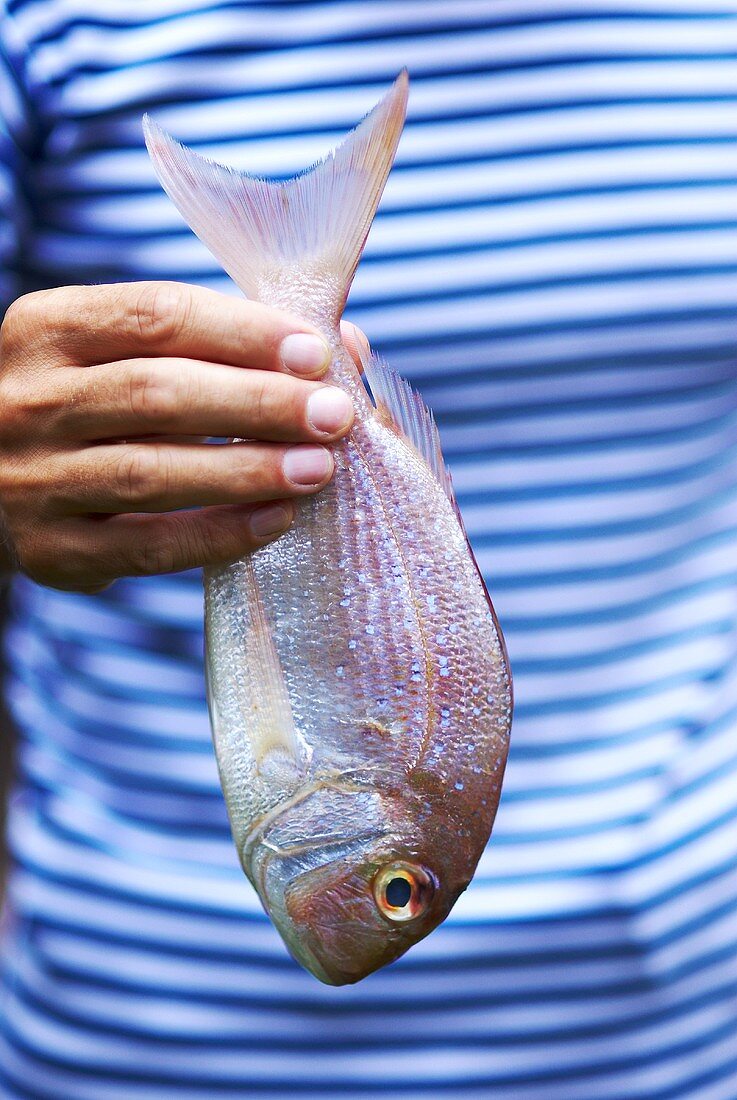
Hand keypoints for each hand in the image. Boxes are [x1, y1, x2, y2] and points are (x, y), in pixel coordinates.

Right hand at [0, 281, 358, 592]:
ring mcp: (31, 480)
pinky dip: (219, 534)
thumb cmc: (95, 404)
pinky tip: (276, 520)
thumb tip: (343, 345)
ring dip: (247, 471)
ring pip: (150, 474)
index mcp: (47, 328)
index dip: (244, 332)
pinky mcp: (51, 550)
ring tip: (318, 468)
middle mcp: (27, 400)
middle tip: (332, 415)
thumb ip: (222, 342)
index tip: (315, 353)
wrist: (2, 480)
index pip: (155, 315)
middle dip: (258, 403)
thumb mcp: (129, 354)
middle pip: (156, 394)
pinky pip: (147, 546)